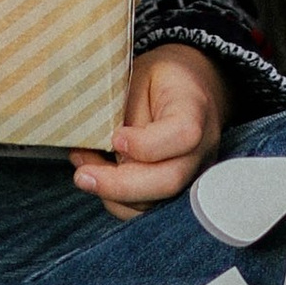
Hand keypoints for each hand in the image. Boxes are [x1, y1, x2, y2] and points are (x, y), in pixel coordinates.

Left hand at [71, 43, 227, 219]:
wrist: (190, 86)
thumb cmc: (160, 79)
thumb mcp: (139, 76)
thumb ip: (126, 112)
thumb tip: (104, 150)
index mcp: (195, 107)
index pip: (183, 135)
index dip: (147, 145)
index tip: (115, 138)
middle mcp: (202, 147)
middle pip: (170, 180)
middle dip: (120, 185)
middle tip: (83, 176)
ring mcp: (193, 172)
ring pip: (156, 202)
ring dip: (112, 193)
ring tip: (84, 170)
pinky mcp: (178, 189)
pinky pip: (148, 207)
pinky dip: (118, 200)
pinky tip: (99, 177)